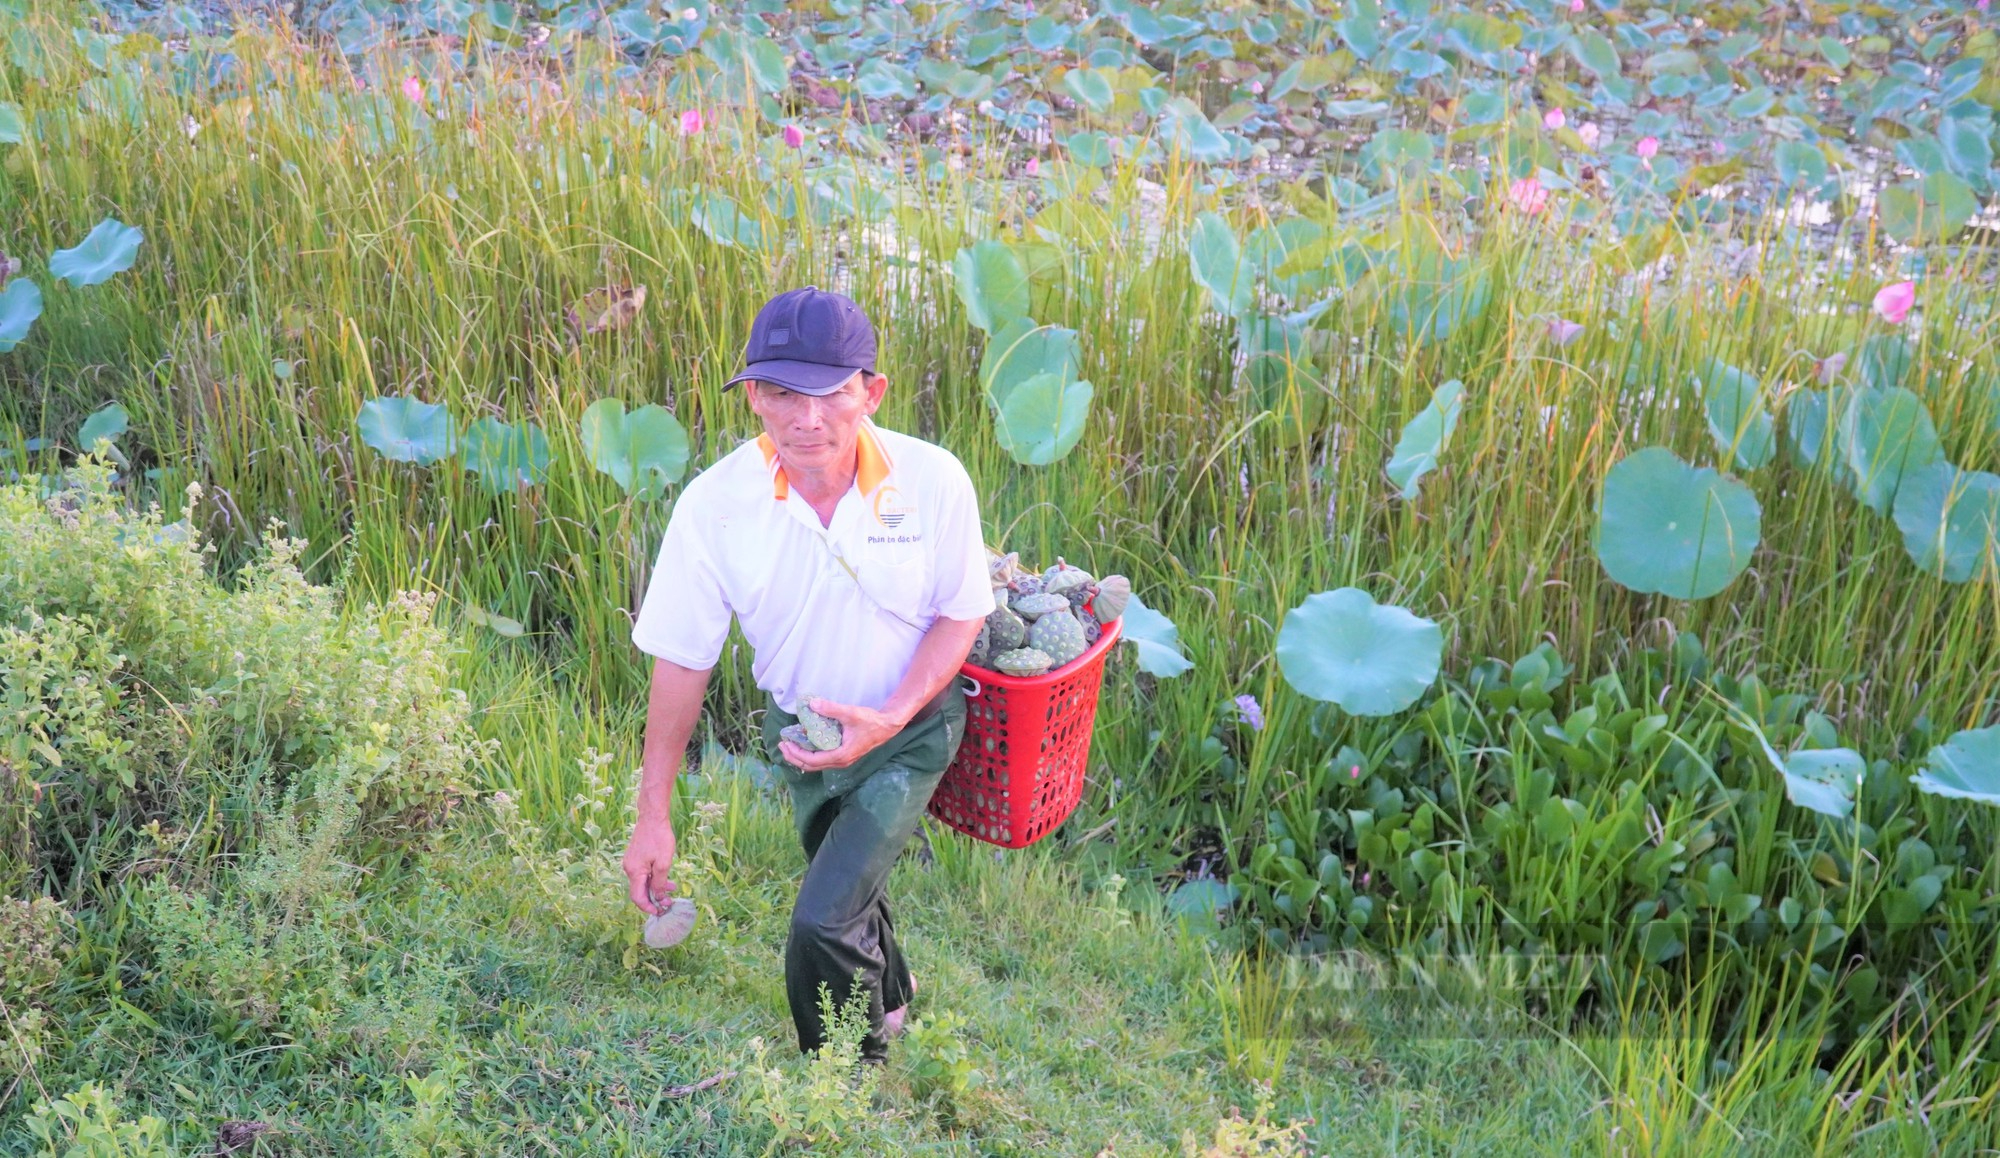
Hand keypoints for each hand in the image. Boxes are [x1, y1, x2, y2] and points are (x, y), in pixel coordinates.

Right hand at [623, 815, 677, 914]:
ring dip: (656, 888)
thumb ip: (659, 882)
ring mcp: (631, 863)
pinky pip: (643, 874)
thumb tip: (658, 897)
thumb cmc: (659, 838)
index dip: (648, 907)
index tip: (659, 912)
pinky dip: (653, 879)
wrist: (652, 817)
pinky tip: (666, 879)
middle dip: (654, 899)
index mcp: (634, 871)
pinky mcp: (635, 858)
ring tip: (672, 890)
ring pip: (643, 882)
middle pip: (639, 891)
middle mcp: (629, 869)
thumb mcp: (664, 862)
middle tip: (669, 903)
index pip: (637, 897)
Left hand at [778, 697, 905, 772]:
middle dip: (794, 757)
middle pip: (811, 766)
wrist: (887, 726)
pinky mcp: (843, 755)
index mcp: (841, 755)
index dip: (797, 753)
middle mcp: (840, 761)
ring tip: (789, 745)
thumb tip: (812, 704)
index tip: (786, 743)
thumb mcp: (851, 713)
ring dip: (801, 756)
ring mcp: (842, 760)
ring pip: (816, 764)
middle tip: (782, 745)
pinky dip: (810, 753)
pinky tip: (805, 742)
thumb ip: (831, 709)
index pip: (812, 760)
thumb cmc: (871, 721)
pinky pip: (822, 759)